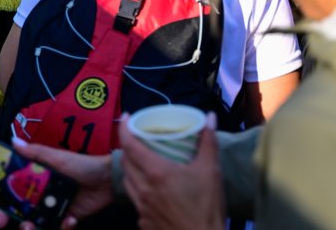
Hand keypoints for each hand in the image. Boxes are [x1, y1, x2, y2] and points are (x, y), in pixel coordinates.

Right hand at [0, 138, 113, 228]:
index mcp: (35, 178)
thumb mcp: (57, 158)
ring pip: (36, 224)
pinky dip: (63, 227)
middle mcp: (40, 194)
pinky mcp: (66, 218)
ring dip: (35, 228)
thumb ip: (35, 153)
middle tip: (22, 226)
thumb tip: (12, 140)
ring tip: (38, 226)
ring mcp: (52, 207)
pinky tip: (71, 219)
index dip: (2, 205)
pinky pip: (57, 228)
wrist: (107, 180)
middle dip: (16, 222)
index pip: (12, 193)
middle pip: (21, 213)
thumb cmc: (81, 165)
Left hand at [121, 113, 224, 229]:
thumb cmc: (208, 208)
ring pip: (128, 181)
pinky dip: (139, 191)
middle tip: (138, 139)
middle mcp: (143, 190)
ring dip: (131, 168)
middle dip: (128, 147)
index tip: (127, 117)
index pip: (129, 145)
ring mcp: (142, 208)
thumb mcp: (211, 171)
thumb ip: (208, 142)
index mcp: (156, 173)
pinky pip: (135, 201)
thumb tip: (209, 117)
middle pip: (126, 162)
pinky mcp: (144, 222)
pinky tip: (152, 191)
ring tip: (142, 162)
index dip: (124, 128)